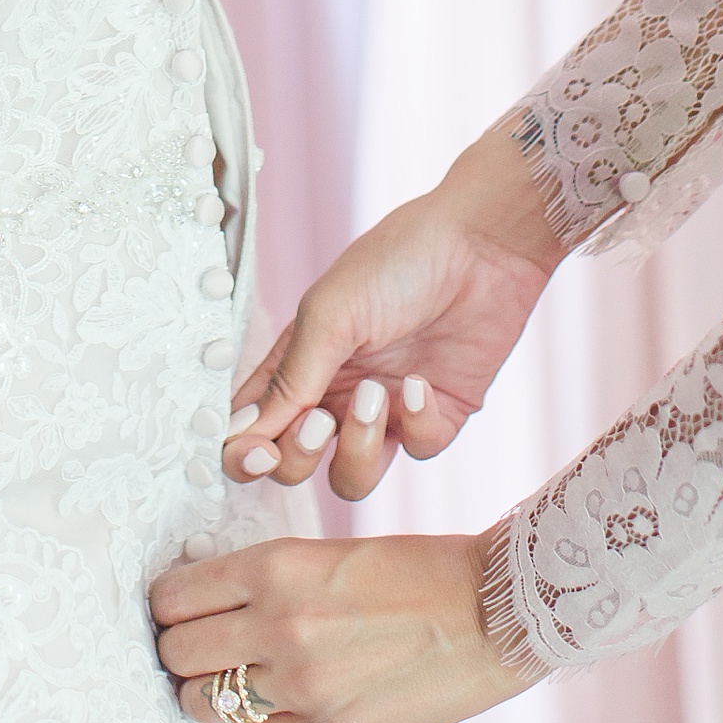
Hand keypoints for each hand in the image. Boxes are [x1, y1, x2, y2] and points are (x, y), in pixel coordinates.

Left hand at [150, 528, 536, 722]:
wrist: (490, 612)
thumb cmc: (416, 570)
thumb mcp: (326, 551)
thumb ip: (267, 578)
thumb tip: (210, 600)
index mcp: (277, 565)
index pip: (176, 595)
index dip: (168, 604)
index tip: (177, 608)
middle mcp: (278, 624)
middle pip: (176, 650)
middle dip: (177, 647)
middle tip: (195, 644)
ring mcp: (301, 684)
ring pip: (198, 699)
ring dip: (200, 691)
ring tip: (221, 678)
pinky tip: (249, 711)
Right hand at [220, 128, 560, 496]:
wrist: (482, 246)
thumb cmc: (398, 260)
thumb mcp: (330, 313)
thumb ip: (289, 379)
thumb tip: (240, 435)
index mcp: (299, 360)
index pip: (252, 424)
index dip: (243, 451)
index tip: (257, 451)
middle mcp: (337, 391)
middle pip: (294, 464)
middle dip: (299, 456)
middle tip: (320, 421)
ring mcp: (387, 409)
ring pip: (352, 476)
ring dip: (358, 450)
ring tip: (375, 399)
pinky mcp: (438, 415)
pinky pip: (417, 452)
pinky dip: (418, 425)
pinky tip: (422, 383)